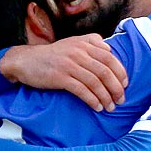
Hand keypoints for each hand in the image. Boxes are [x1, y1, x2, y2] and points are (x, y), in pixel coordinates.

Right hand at [0, 35, 127, 110]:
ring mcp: (69, 64)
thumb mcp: (71, 43)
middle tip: (121, 100)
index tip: (125, 84)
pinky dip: (92, 100)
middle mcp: (79, 52)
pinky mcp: (60, 77)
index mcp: (84, 43)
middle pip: (105, 71)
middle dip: (116, 87)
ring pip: (95, 82)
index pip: (109, 57)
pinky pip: (82, 90)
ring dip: (105, 97)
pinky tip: (97, 107)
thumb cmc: (51, 55)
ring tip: (110, 107)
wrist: (26, 61)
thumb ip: (90, 43)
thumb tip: (109, 50)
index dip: (120, 72)